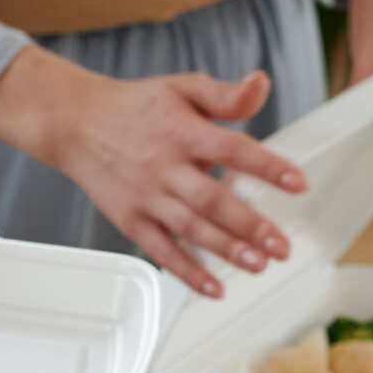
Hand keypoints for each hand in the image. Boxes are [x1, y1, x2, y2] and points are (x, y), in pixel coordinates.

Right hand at [0, 46, 308, 297]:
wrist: (75, 124)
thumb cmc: (134, 108)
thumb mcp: (182, 87)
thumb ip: (225, 95)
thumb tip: (261, 85)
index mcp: (184, 132)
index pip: (233, 150)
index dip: (267, 167)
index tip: (297, 183)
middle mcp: (165, 167)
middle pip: (213, 200)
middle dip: (250, 225)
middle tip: (281, 245)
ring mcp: (147, 198)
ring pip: (191, 229)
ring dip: (225, 250)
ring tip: (257, 265)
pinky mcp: (132, 221)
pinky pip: (162, 251)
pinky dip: (187, 272)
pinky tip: (213, 287)